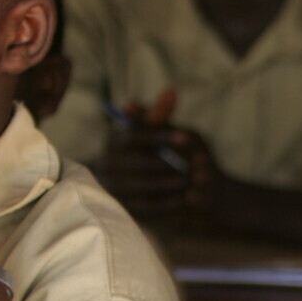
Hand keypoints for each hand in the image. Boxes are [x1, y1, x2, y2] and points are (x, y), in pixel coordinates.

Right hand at [99, 118, 222, 220]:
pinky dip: (166, 203)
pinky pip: (143, 207)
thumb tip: (171, 91)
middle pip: (135, 162)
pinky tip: (186, 199)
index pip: (135, 135)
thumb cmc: (172, 154)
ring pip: (139, 186)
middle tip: (193, 167)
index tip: (188, 137)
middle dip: (166, 164)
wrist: (176, 190)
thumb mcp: (169, 133)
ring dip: (167, 184)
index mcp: (117, 139)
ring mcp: (114, 187)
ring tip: (191, 183)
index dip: (161, 135)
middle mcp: (108, 163)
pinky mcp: (124, 209)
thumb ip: (165, 116)